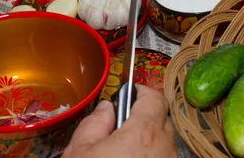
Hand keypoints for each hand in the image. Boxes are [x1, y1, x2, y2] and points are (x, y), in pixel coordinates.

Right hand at [63, 85, 177, 157]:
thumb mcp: (81, 150)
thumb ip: (95, 122)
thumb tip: (106, 108)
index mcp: (143, 134)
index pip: (155, 98)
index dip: (141, 91)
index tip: (129, 94)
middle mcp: (163, 148)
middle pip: (160, 121)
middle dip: (142, 120)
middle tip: (120, 129)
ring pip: (162, 143)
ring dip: (146, 142)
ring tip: (123, 152)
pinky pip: (162, 157)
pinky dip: (150, 156)